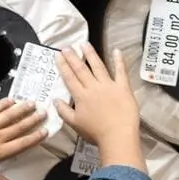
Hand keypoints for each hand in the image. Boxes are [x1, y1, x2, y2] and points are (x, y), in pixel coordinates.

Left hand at [0, 99, 46, 179]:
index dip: (35, 137)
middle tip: (44, 112)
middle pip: (19, 127)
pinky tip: (11, 100)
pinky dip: (3, 104)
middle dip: (33, 120)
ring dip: (22, 109)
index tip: (46, 131)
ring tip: (32, 103)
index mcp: (0, 152)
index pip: (23, 144)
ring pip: (9, 116)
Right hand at [56, 45, 144, 171]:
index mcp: (81, 96)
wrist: (117, 134)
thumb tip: (55, 100)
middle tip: (67, 47)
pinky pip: (121, 71)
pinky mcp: (123, 87)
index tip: (58, 55)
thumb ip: (64, 111)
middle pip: (81, 69)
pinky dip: (119, 60)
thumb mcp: (74, 124)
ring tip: (85, 44)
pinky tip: (117, 51)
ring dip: (91, 54)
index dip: (63, 66)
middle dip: (73, 57)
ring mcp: (109, 85)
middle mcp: (93, 87)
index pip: (70, 78)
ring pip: (98, 66)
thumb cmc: (95, 132)